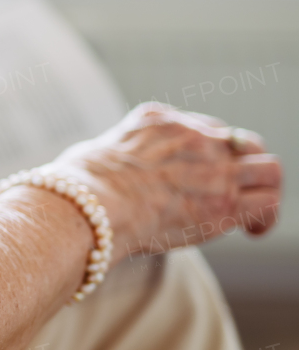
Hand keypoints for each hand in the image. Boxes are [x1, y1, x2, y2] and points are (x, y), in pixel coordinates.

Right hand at [46, 102, 282, 264]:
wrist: (92, 204)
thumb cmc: (80, 186)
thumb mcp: (98, 150)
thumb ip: (119, 155)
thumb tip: (103, 170)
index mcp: (160, 118)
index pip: (205, 128)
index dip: (208, 154)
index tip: (199, 175)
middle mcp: (194, 136)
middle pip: (244, 142)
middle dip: (244, 165)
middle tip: (236, 189)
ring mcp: (214, 167)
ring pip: (269, 170)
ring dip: (263, 189)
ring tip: (251, 211)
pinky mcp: (225, 200)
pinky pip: (268, 202)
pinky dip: (265, 218)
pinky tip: (252, 231)